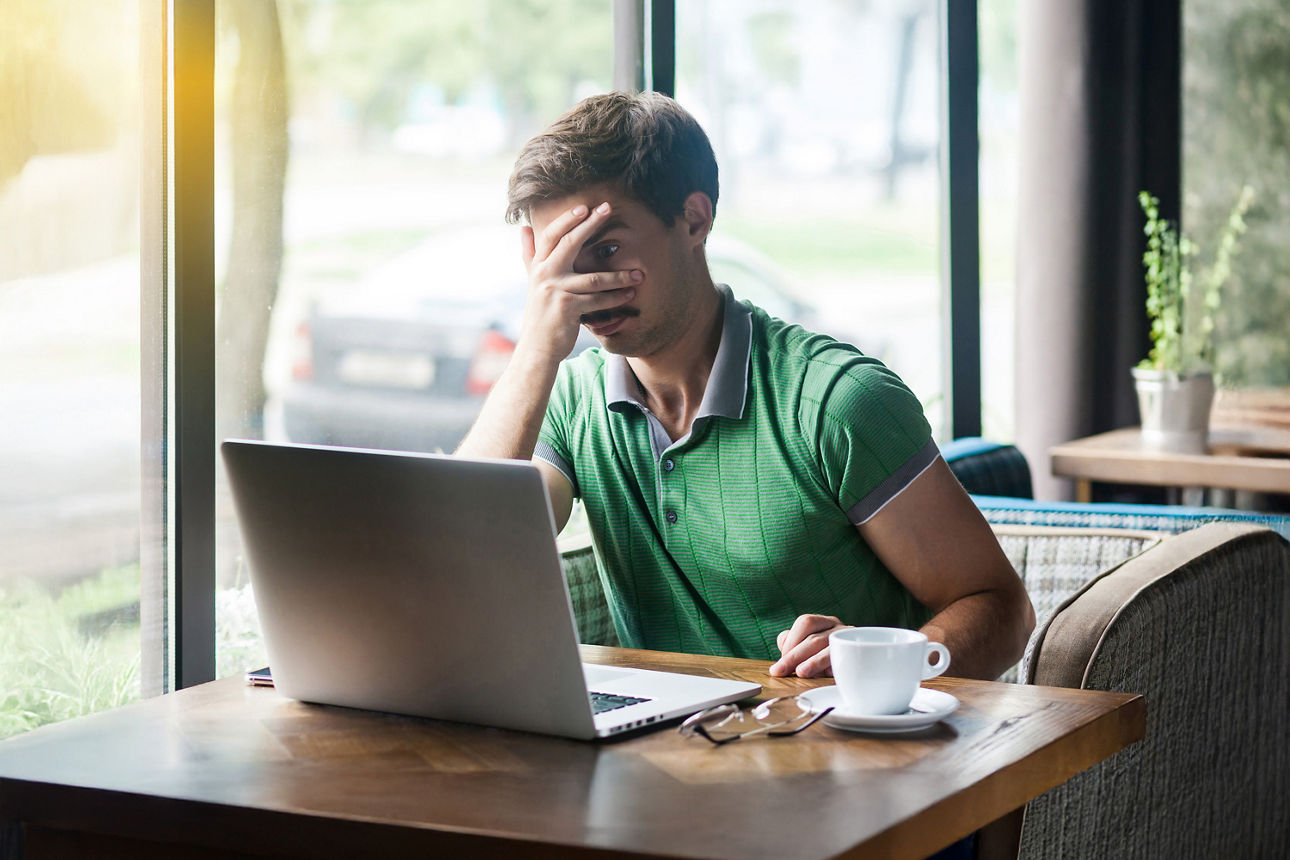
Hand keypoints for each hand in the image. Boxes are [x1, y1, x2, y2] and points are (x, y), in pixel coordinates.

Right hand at [517, 201, 641, 361]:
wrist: (537, 347)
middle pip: (569, 244)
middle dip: (590, 224)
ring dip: (619, 275)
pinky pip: (597, 300)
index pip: (551, 235)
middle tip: (608, 209)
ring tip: (639, 273)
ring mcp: (555, 291)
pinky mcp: (567, 309)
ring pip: (593, 277)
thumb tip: (523, 228)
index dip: (567, 219)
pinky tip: (630, 294)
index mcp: (538, 266)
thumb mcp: (532, 281)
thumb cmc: (540, 313)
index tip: (586, 206)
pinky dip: (616, 298)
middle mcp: (544, 275)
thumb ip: (529, 255)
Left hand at [769, 614, 851, 677]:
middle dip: (794, 656)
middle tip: (780, 670)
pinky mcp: (858, 659)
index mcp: (824, 623)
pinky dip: (835, 668)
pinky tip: (827, 675)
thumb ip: (793, 646)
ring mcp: (850, 643)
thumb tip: (783, 650)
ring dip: (814, 661)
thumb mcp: (807, 650)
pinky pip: (847, 662)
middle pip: (815, 638)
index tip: (781, 660)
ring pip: (831, 649)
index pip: (806, 623)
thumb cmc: (826, 658)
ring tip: (801, 672)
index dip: (791, 640)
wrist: (862, 666)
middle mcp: (839, 629)